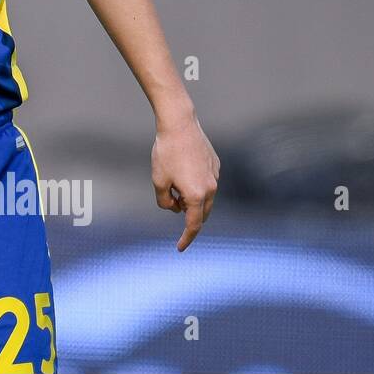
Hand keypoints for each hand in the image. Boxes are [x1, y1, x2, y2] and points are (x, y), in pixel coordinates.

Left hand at [151, 111, 219, 251]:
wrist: (180, 125)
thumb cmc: (166, 153)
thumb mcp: (158, 180)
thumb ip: (165, 201)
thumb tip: (174, 208)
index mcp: (197, 195)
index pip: (193, 225)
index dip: (186, 238)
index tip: (179, 248)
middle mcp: (211, 188)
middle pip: (201, 213)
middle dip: (188, 215)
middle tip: (171, 200)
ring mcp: (215, 176)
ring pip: (205, 198)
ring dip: (191, 199)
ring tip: (174, 181)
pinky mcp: (215, 165)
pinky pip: (206, 182)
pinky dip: (196, 185)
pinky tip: (182, 169)